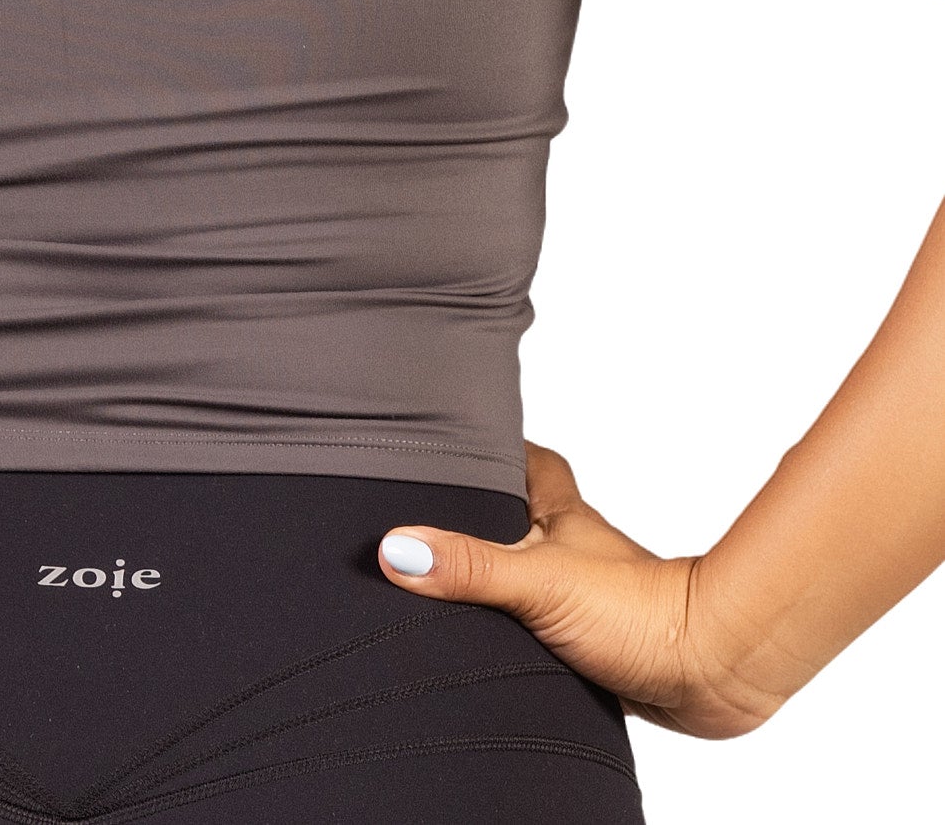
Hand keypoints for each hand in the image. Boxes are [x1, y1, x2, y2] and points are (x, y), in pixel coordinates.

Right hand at [376, 442, 777, 738]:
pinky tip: (495, 646)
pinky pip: (542, 624)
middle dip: (481, 513)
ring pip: (530, 570)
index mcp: (559, 511)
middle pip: (520, 512)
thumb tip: (397, 546)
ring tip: (448, 582)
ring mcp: (584, 593)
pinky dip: (518, 629)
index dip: (487, 443)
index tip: (446, 437)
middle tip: (433, 511)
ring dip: (498, 577)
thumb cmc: (644, 612)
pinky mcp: (593, 642)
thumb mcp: (538, 582)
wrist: (712, 672)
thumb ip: (468, 565)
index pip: (521, 456)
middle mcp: (571, 545)